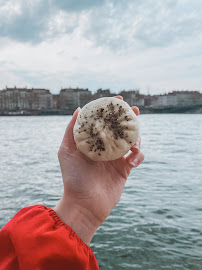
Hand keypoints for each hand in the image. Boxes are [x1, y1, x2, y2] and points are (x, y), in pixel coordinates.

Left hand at [54, 97, 143, 244]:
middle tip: (134, 110)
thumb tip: (79, 109)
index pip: (103, 121)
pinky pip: (137, 157)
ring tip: (134, 141)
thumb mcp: (66, 151)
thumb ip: (72, 130)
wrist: (84, 204)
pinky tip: (133, 160)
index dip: (110, 110)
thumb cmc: (73, 178)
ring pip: (131, 140)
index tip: (116, 100)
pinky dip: (138, 156)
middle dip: (128, 118)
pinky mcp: (125, 169)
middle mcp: (105, 148)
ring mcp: (116, 158)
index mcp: (93, 142)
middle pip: (119, 128)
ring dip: (136, 137)